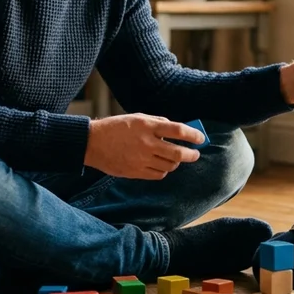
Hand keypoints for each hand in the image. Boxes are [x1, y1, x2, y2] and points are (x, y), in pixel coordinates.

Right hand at [85, 114, 203, 179]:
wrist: (93, 142)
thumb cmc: (117, 127)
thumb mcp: (138, 118)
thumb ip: (158, 123)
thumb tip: (179, 131)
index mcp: (147, 126)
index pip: (178, 131)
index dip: (193, 135)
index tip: (201, 139)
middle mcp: (146, 143)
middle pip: (177, 153)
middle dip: (191, 154)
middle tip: (195, 154)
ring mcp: (141, 159)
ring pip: (169, 166)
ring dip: (176, 162)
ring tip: (174, 158)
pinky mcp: (135, 172)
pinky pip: (158, 175)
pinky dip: (164, 170)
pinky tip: (161, 165)